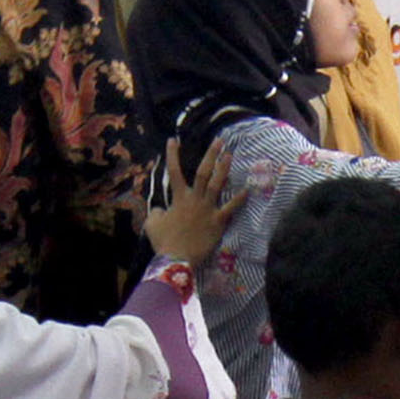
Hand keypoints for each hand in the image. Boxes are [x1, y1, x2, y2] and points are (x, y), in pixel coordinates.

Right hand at [142, 142, 241, 266]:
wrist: (176, 258)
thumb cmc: (163, 241)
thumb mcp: (152, 224)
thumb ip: (157, 212)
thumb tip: (161, 210)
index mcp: (178, 198)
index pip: (174, 172)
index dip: (173, 155)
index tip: (173, 140)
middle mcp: (194, 199)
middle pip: (203, 172)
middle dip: (211, 155)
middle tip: (219, 141)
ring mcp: (207, 209)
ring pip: (217, 184)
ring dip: (224, 169)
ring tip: (231, 155)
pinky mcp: (217, 221)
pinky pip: (230, 208)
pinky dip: (239, 199)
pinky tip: (247, 190)